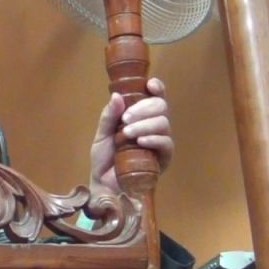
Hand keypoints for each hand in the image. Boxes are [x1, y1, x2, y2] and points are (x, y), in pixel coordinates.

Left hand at [89, 78, 172, 197]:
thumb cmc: (104, 158)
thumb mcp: (102, 134)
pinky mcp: (163, 158)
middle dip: (143, 109)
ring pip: (163, 124)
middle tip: (126, 119)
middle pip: (161, 107)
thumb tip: (117, 96)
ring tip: (127, 133)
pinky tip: (141, 141)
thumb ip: (109, 116)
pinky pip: (166, 143)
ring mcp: (160, 142)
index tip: (150, 85)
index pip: (155, 98)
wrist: (103, 183)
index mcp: (140, 117)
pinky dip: (153, 139)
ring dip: (144, 125)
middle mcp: (153, 127)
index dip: (156, 89)